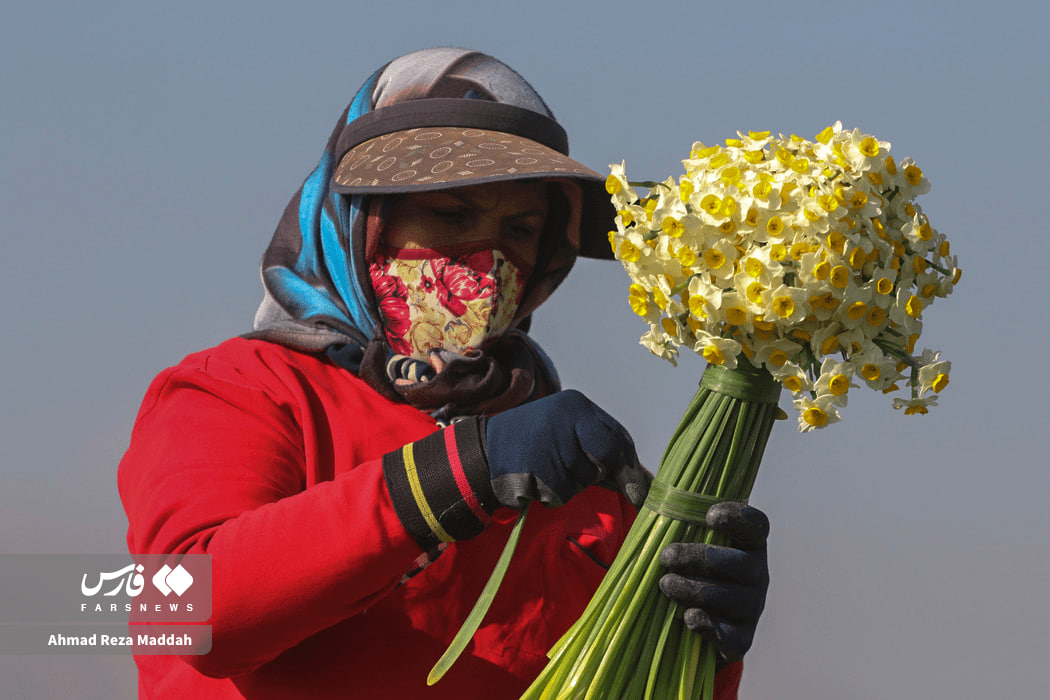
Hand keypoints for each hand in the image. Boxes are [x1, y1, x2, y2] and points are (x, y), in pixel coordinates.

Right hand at [382, 389, 647, 551]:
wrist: (484, 447)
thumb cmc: (537, 442)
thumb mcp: (572, 436)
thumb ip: (609, 457)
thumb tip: (648, 486)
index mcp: (577, 406)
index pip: (616, 442)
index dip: (627, 470)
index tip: (639, 495)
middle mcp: (563, 420)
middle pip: (599, 466)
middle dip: (589, 476)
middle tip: (565, 468)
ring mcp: (545, 444)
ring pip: (576, 485)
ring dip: (564, 486)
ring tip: (541, 467)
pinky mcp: (529, 469)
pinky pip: (554, 496)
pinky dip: (545, 495)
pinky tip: (530, 478)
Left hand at [658, 501, 769, 664]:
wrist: (689, 618)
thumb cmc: (685, 567)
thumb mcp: (679, 537)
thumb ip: (663, 511)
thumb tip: (635, 493)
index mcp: (746, 544)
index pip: (756, 526)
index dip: (738, 518)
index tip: (708, 515)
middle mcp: (757, 574)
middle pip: (742, 564)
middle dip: (701, 558)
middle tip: (666, 556)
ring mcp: (752, 607)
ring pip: (733, 598)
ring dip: (695, 590)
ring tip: (665, 584)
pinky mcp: (741, 638)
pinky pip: (732, 636)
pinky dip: (709, 626)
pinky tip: (688, 617)